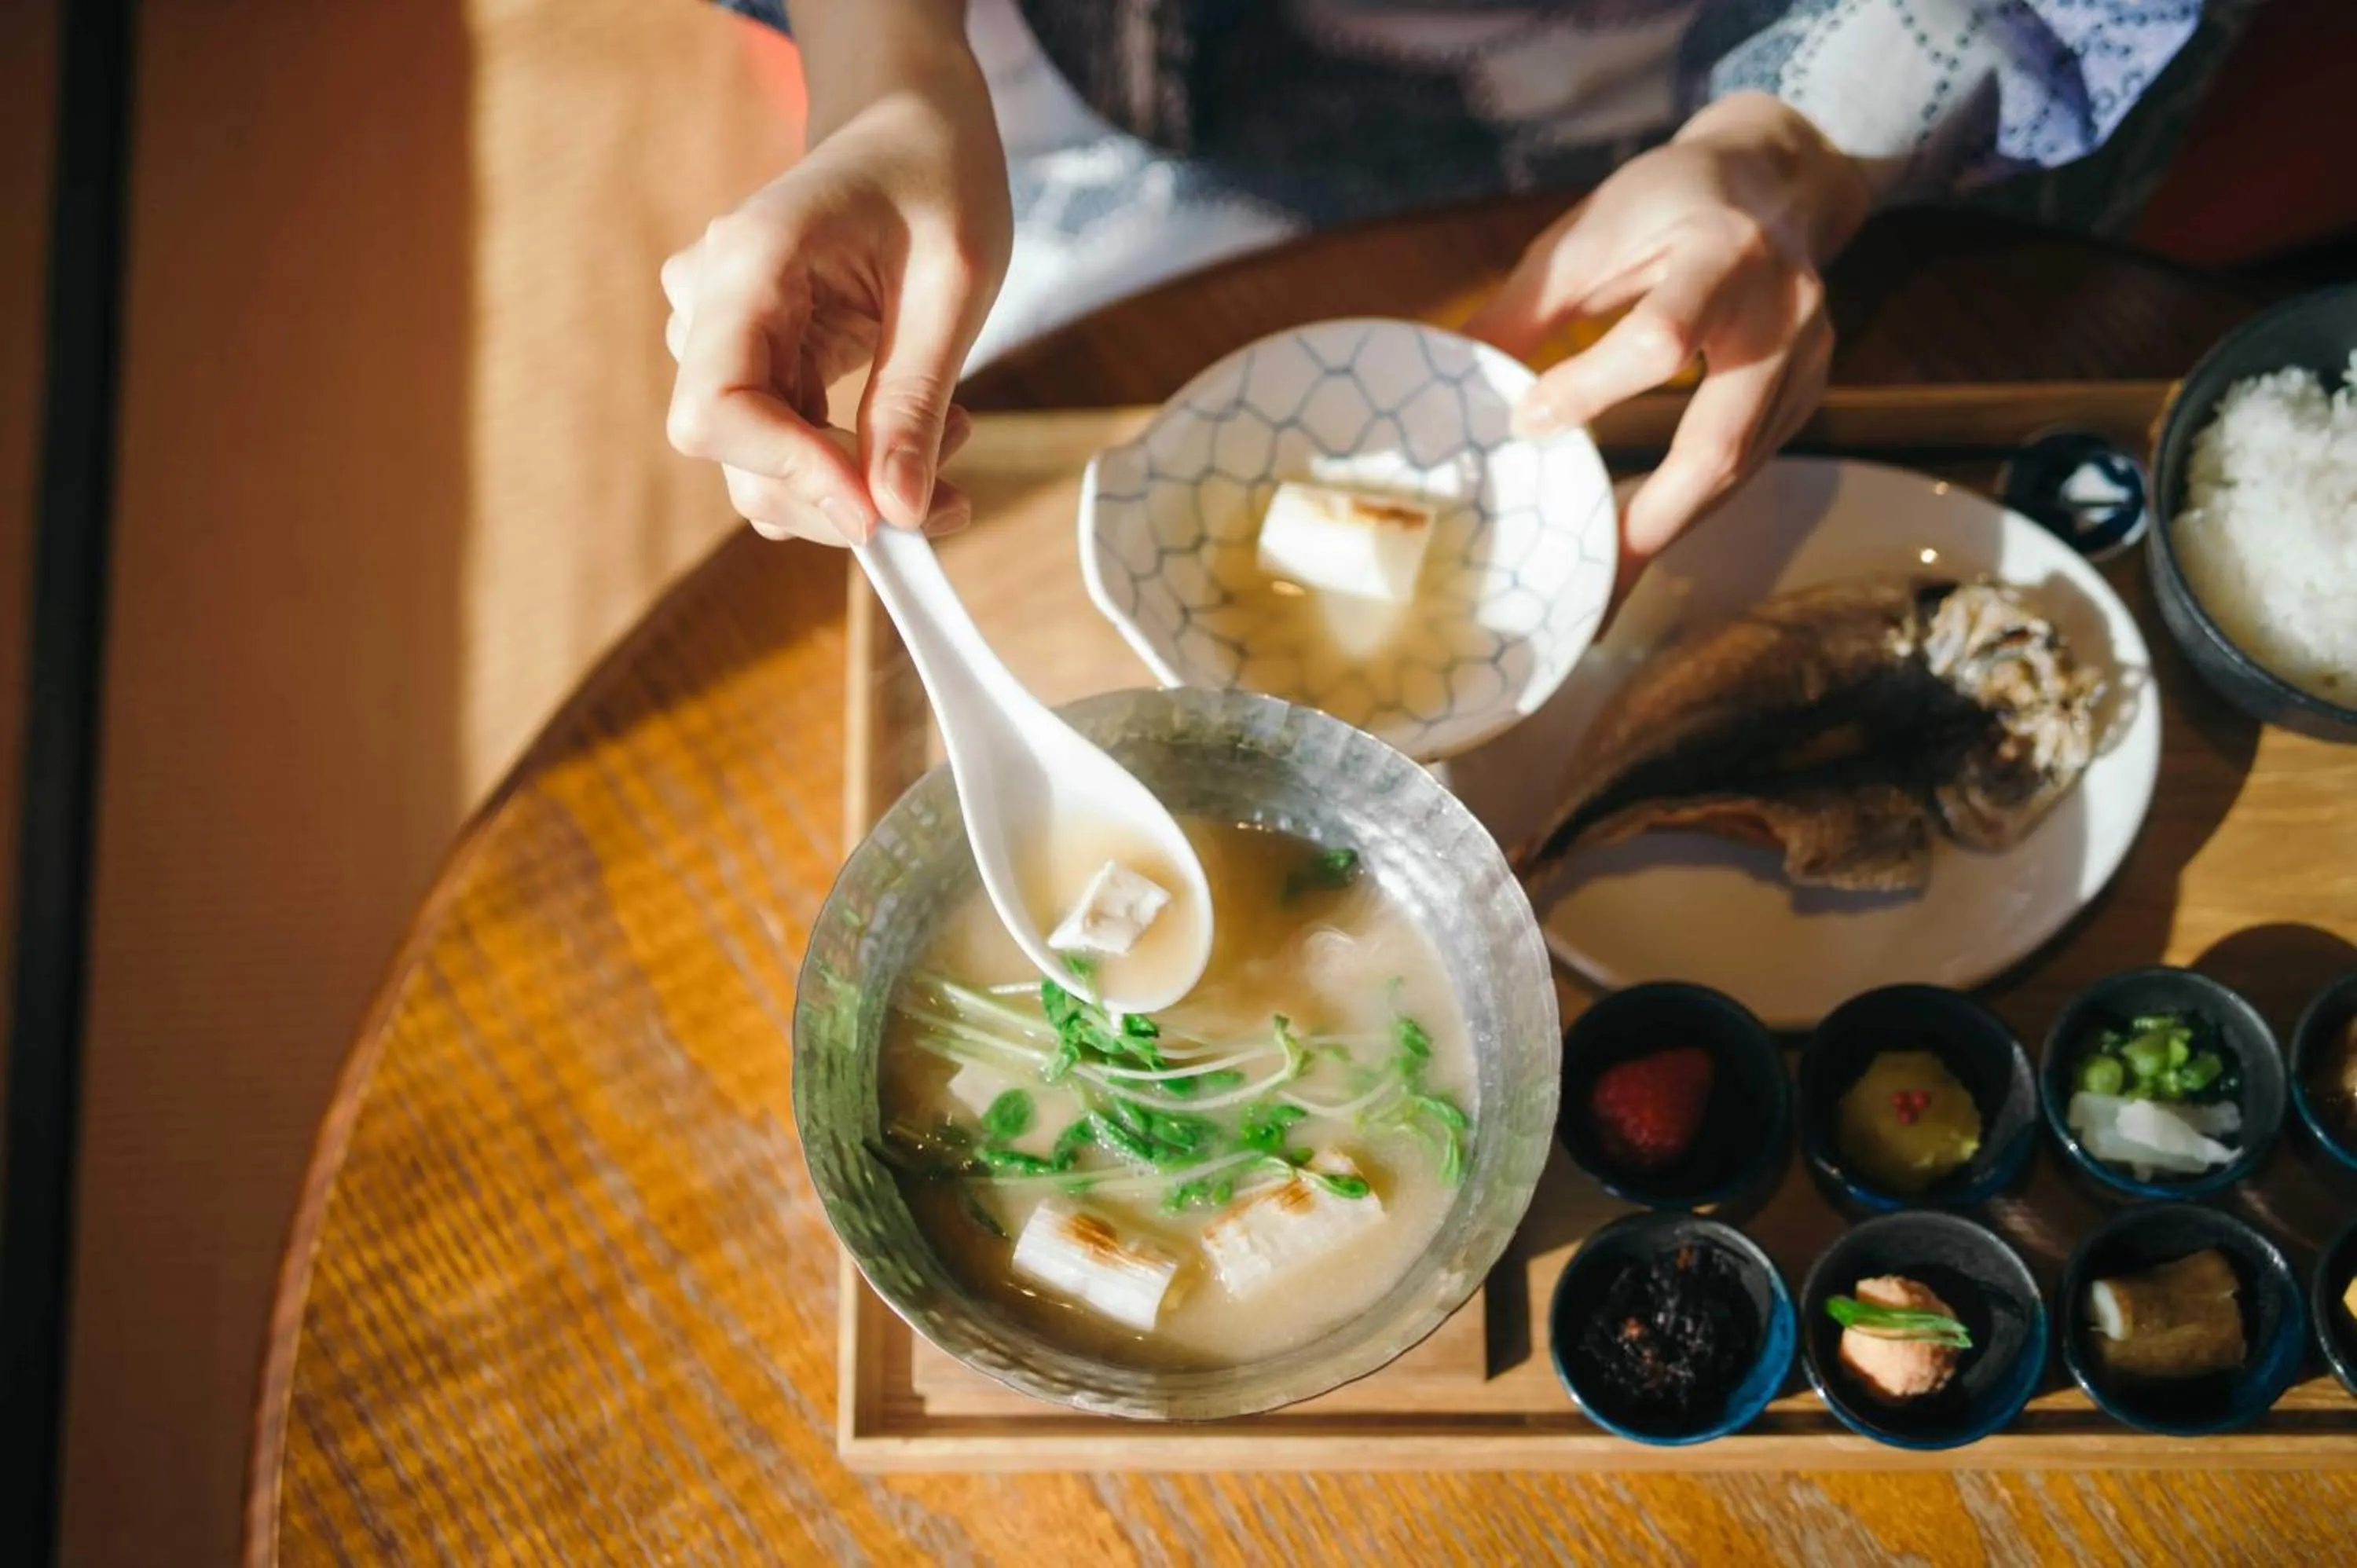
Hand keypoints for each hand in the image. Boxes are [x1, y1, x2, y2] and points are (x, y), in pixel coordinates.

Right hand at [663, 22, 1010, 544]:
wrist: (910, 128)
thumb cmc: (934, 176)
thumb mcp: (952, 284)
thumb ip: (915, 400)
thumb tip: (897, 513)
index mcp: (750, 261)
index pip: (716, 409)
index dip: (789, 474)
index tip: (878, 514)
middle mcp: (712, 301)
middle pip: (735, 452)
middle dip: (840, 496)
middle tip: (951, 496)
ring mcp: (723, 333)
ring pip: (759, 463)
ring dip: (855, 484)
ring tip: (953, 437)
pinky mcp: (753, 359)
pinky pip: (784, 444)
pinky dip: (852, 465)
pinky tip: (924, 432)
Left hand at [1467, 93, 1871, 558]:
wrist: (1773, 178)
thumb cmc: (1663, 203)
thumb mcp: (1588, 234)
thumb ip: (1524, 309)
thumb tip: (1449, 377)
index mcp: (1722, 253)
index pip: (1661, 339)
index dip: (1591, 389)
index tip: (1524, 420)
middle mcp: (1782, 310)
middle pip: (1721, 439)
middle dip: (1652, 514)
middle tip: (1591, 576)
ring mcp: (1808, 357)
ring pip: (1738, 467)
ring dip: (1670, 526)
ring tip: (1609, 581)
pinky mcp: (1808, 390)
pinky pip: (1749, 463)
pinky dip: (1693, 502)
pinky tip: (1643, 533)